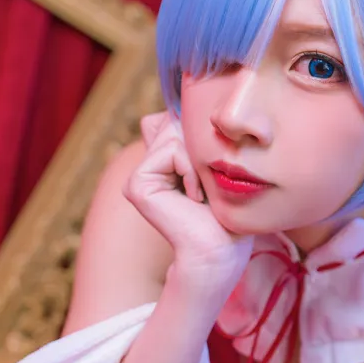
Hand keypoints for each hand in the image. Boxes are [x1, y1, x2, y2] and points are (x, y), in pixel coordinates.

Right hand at [128, 112, 253, 293]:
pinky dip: (191, 170)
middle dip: (200, 146)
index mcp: (161, 163)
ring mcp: (138, 177)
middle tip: (206, 185)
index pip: (173, 119)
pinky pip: (172, 150)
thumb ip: (189, 138)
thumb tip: (168, 112)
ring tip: (201, 193)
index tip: (210, 174)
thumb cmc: (227, 214)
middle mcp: (146, 169)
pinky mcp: (136, 185)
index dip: (198, 137)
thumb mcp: (213, 165)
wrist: (221, 250)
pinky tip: (194, 198)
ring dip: (199, 160)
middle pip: (173, 122)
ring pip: (174, 133)